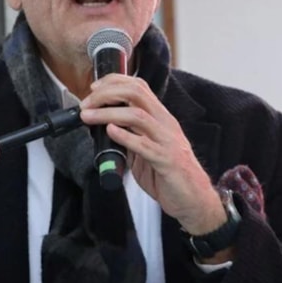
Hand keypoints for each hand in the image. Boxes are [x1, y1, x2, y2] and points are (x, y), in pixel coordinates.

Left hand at [79, 75, 226, 236]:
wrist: (195, 201)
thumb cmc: (170, 176)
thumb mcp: (146, 151)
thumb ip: (130, 138)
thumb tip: (105, 129)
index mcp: (160, 118)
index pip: (139, 87)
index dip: (114, 82)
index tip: (94, 88)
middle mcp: (165, 124)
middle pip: (136, 94)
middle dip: (107, 93)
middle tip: (86, 103)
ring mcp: (168, 141)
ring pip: (137, 115)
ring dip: (108, 113)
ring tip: (89, 116)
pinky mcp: (167, 161)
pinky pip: (145, 144)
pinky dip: (125, 136)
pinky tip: (110, 132)